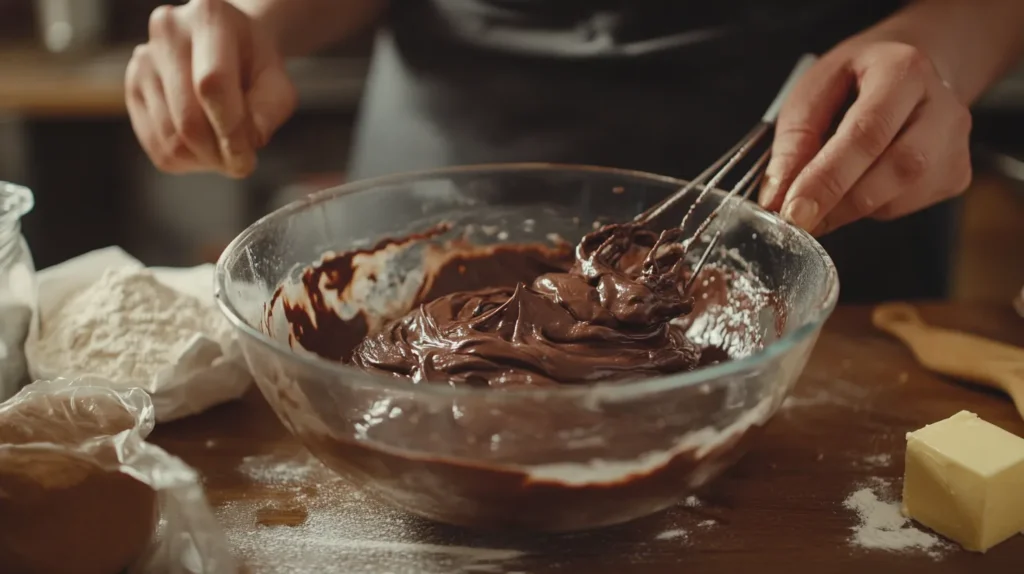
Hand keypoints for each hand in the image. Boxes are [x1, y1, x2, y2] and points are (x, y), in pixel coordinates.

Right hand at [125, 0, 296, 177]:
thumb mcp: (277, 82)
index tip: (247, 161)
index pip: (212, 84)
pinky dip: (186, 159)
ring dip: (204, 159)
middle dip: (217, 154)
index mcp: (210, 18)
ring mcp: (144, 59)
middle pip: (187, 118)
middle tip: (240, 165)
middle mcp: (169, 31)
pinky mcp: (133, 87)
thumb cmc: (256, 65)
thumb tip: (250, 141)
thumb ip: (270, 110)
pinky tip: (205, 148)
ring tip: (226, 151)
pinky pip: (156, 145)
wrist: (229, 47)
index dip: (230, 131)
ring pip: (170, 138)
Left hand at [759, 40, 972, 234]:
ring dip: (850, 208)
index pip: (868, 132)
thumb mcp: (814, 91)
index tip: (794, 211)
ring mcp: (956, 143)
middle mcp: (943, 106)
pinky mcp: (956, 174)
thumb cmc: (855, 80)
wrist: (905, 73)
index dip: (828, 177)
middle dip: (839, 202)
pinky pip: (906, 206)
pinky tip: (857, 185)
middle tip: (798, 220)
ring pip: (901, 196)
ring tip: (822, 197)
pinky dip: (870, 208)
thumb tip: (777, 196)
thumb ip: (794, 140)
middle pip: (898, 167)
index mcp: (904, 70)